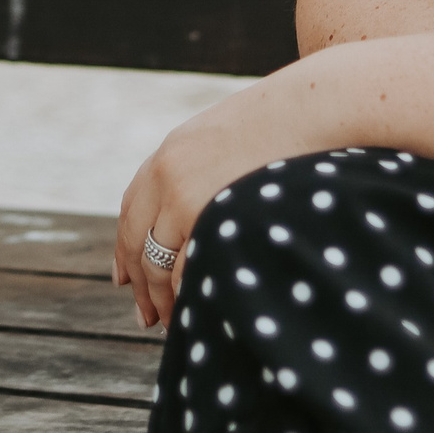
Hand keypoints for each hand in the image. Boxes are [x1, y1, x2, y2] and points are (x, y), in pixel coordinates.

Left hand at [112, 106, 277, 330]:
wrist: (310, 108)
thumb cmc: (280, 123)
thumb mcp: (222, 137)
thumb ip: (199, 167)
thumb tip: (194, 208)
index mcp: (166, 158)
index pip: (130, 212)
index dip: (124, 249)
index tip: (124, 279)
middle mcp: (165, 178)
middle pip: (136, 244)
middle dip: (139, 285)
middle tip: (144, 317)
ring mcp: (184, 198)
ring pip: (157, 264)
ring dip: (161, 299)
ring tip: (170, 324)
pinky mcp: (210, 218)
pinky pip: (187, 269)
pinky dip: (186, 294)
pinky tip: (194, 310)